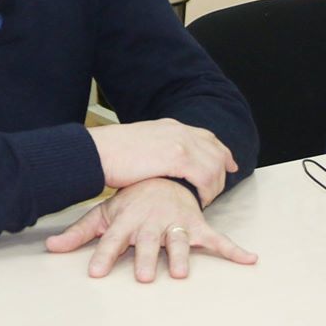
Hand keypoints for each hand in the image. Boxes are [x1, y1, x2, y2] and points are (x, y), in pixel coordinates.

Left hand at [45, 179, 256, 280]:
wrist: (163, 171)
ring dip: (179, 256)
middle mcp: (152, 223)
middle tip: (143, 277)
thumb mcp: (104, 214)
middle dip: (145, 258)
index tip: (96, 273)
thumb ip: (79, 233)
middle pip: (147, 243)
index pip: (111, 240)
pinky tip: (249, 259)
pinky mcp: (196, 225)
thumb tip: (50, 247)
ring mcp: (175, 223)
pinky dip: (234, 250)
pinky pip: (217, 239)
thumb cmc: (131, 200)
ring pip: (177, 241)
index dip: (104, 256)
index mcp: (127, 220)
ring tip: (180, 274)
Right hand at [86, 119, 236, 204]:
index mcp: (169, 126)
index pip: (205, 136)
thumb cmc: (109, 154)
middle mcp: (178, 131)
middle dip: (223, 168)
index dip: (219, 150)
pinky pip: (205, 175)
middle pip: (215, 148)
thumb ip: (155, 149)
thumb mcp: (138, 144)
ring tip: (206, 199)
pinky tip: (199, 200)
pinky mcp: (178, 158)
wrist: (97, 153)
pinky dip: (206, 190)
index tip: (228, 163)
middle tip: (221, 186)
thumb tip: (159, 162)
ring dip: (214, 184)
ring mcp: (180, 142)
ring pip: (214, 164)